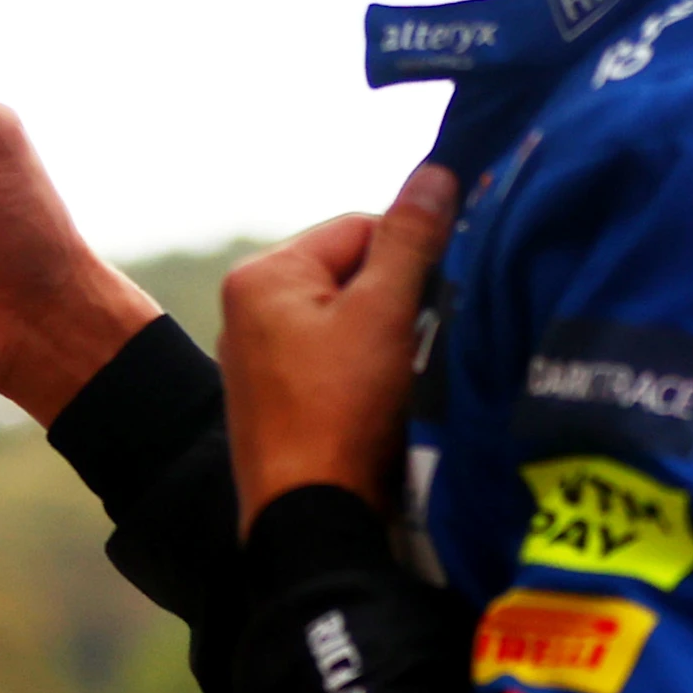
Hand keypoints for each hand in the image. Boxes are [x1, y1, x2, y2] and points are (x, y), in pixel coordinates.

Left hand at [220, 164, 457, 533]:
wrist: (312, 520)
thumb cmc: (343, 411)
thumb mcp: (386, 313)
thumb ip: (413, 240)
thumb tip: (436, 172)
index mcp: (263, 275)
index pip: (361, 229)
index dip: (413, 256)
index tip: (445, 295)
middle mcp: (248, 309)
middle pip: (353, 275)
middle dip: (399, 301)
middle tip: (428, 341)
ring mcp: (258, 360)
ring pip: (349, 322)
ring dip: (389, 340)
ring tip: (409, 377)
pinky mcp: (277, 402)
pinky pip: (335, 364)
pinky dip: (369, 374)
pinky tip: (389, 403)